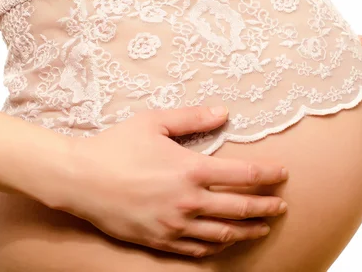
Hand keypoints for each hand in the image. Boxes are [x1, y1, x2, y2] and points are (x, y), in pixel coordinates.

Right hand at [54, 106, 288, 257]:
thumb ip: (193, 117)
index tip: (283, 174)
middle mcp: (188, 201)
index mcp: (191, 170)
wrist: (78, 180)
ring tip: (263, 227)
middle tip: (282, 205)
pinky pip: (197, 250)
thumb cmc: (116, 146)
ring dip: (248, 231)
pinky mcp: (159, 240)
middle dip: (267, 207)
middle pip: (241, 208)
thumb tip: (224, 112)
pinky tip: (226, 242)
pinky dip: (217, 246)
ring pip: (223, 234)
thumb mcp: (155, 122)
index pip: (244, 175)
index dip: (268, 175)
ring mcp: (174, 225)